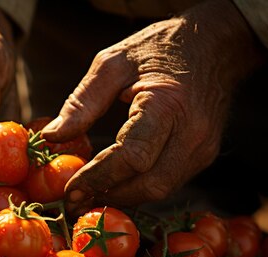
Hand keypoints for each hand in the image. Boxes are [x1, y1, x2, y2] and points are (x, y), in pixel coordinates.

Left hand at [41, 0, 265, 214]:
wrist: (215, 46)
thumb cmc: (159, 49)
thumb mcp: (113, 63)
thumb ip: (82, 102)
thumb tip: (51, 137)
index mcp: (169, 105)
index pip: (132, 157)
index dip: (98, 178)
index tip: (70, 190)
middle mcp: (193, 133)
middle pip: (149, 185)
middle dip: (109, 195)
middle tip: (76, 200)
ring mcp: (204, 148)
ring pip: (160, 190)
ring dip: (123, 197)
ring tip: (90, 193)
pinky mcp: (205, 156)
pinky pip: (169, 182)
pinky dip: (139, 187)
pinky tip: (114, 182)